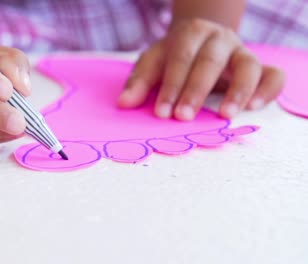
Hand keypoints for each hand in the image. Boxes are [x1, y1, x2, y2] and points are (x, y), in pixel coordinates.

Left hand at [118, 18, 284, 119]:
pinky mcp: (260, 67)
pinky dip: (267, 90)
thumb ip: (140, 82)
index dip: (171, 86)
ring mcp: (243, 52)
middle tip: (183, 117)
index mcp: (191, 34)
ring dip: (238, 91)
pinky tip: (253, 108)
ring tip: (225, 115)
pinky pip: (273, 75)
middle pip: (210, 62)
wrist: (203, 38)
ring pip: (248, 66)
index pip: (181, 59)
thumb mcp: (154, 63)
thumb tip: (123, 103)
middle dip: (196, 90)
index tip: (161, 112)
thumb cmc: (176, 55)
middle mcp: (220, 39)